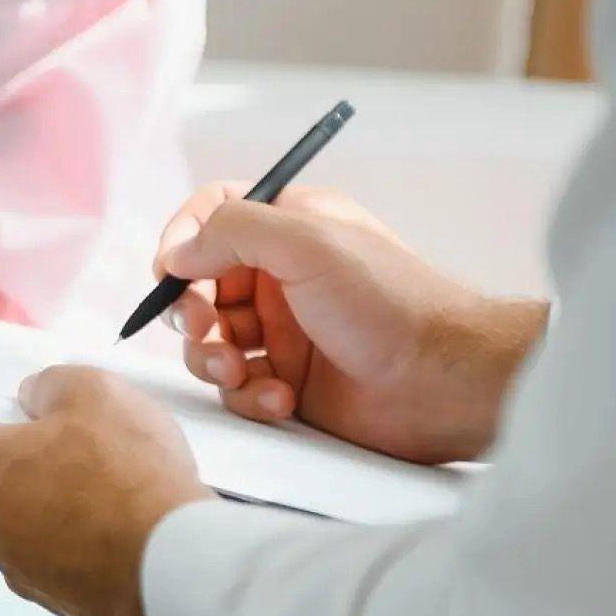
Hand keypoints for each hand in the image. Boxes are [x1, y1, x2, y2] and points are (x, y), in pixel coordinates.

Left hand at [0, 366, 213, 615]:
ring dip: (37, 482)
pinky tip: (114, 502)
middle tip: (29, 408)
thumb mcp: (88, 390)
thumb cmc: (125, 473)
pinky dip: (70, 520)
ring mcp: (16, 568)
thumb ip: (47, 385)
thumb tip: (37, 402)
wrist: (179, 569)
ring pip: (14, 509)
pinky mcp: (58, 594)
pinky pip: (52, 543)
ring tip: (92, 457)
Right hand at [156, 183, 548, 462]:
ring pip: (210, 341)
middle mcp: (282, 277)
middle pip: (198, 285)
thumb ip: (231, 230)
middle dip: (188, 311)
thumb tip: (176, 252)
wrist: (443, 382)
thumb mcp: (307, 242)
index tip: (172, 271)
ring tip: (238, 373)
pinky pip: (238, 388)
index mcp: (290, 228)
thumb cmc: (390, 302)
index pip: (212, 215)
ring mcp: (283, 331)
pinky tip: (281, 399)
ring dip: (212, 360)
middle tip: (203, 329)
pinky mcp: (288, 382)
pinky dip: (248, 396)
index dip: (182, 239)